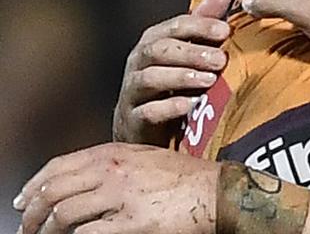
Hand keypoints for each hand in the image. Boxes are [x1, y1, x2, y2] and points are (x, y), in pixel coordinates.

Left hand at [14, 143, 216, 233]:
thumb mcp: (144, 159)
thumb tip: (79, 182)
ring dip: (47, 231)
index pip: (57, 168)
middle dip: (33, 214)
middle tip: (28, 228)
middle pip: (53, 192)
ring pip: (63, 215)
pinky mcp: (131, 223)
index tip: (23, 202)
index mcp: (114, 154)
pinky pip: (88, 233)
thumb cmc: (185, 177)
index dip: (33, 187)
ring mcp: (120, 197)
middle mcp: (112, 172)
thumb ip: (111, 165)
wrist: (215, 192)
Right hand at [112, 0, 232, 144]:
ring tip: (209, 81)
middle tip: (220, 60)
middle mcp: (139, 62)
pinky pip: (146, 112)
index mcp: (155, 40)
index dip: (200, 26)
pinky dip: (167, 108)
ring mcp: (133, 91)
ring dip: (181, 77)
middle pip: (160, 50)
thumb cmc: (175, 81)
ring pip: (151, 78)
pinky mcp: (132, 120)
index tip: (226, 31)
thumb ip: (206, 20)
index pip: (175, 25)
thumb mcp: (191, 48)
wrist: (148, 128)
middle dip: (191, 53)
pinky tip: (189, 106)